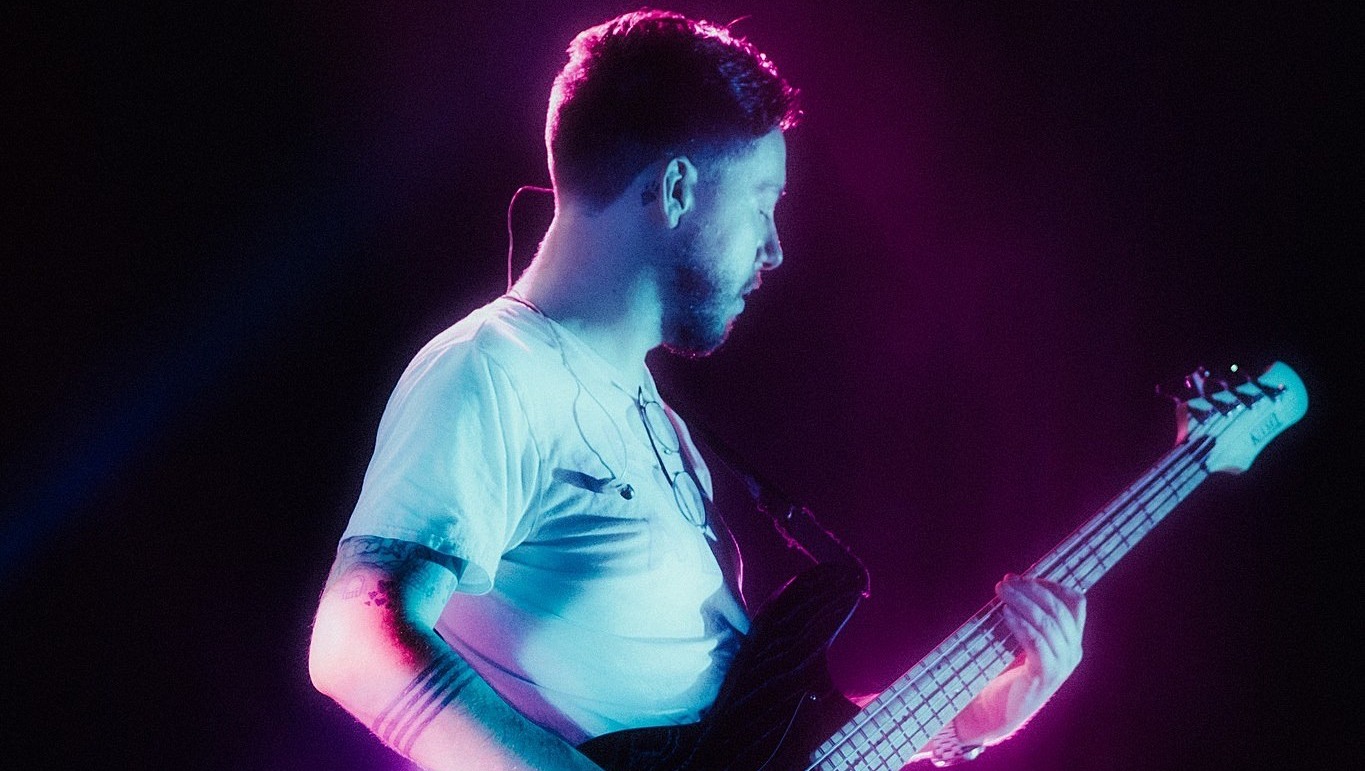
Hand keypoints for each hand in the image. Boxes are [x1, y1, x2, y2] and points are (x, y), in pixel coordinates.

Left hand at [995, 573, 1085, 717]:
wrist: (998, 711)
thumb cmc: (1009, 671)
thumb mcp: (1027, 640)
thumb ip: (1030, 617)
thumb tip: (1014, 582)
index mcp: (1072, 640)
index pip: (1075, 602)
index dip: (1052, 585)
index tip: (1024, 577)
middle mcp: (1073, 651)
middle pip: (1059, 609)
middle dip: (1031, 589)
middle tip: (1006, 582)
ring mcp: (1062, 665)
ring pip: (1047, 623)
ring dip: (1022, 602)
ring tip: (1001, 592)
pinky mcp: (1045, 675)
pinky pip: (1036, 643)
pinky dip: (1021, 625)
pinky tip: (1005, 614)